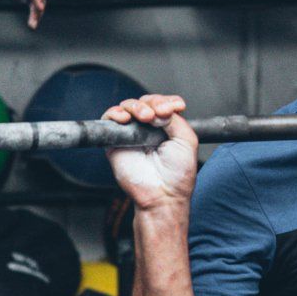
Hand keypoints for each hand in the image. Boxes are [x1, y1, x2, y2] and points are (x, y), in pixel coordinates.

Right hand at [103, 94, 197, 211]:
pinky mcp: (116, 142)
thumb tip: (159, 107)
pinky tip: (125, 118)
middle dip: (153, 103)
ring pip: (128, 106)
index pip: (162, 103)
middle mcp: (148, 129)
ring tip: (146, 117)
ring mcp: (132, 134)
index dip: (167, 101)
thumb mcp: (186, 140)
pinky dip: (115, 112)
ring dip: (137, 106)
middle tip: (159, 114)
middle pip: (145, 102)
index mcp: (166, 127)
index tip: (176, 107)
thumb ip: (175, 119)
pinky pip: (109, 119)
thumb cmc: (177, 175)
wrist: (162, 194)